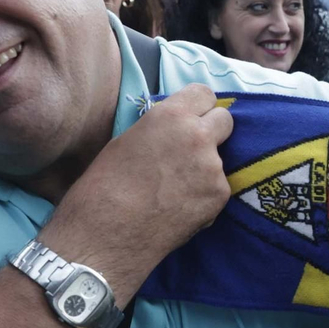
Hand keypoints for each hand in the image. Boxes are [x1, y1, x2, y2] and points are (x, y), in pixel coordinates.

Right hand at [46, 84, 233, 297]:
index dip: (199, 108)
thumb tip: (176, 128)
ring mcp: (212, 167)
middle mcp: (197, 135)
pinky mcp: (219, 196)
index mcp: (170, 115)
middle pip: (225, 121)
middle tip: (191, 152)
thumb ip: (160, 128)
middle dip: (213, 132)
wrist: (106, 233)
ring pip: (220, 159)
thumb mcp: (128, 139)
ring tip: (174, 190)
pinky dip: (204, 197)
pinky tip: (179, 209)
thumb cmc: (103, 186)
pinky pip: (218, 188)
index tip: (193, 119)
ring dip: (205, 169)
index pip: (205, 94)